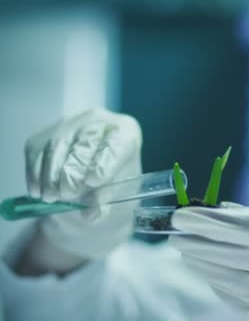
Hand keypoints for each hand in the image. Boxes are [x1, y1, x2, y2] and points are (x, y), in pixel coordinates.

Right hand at [24, 108, 141, 260]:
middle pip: (84, 142)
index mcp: (126, 131)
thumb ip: (105, 199)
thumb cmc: (112, 175)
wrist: (93, 166)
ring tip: (51, 197)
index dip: (104, 162)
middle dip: (73, 169)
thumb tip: (91, 215)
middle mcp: (98, 120)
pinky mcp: (46, 133)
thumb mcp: (116, 188)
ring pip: (57, 146)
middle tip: (67, 193)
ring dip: (51, 174)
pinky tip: (38, 191)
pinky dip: (36, 173)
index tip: (93, 181)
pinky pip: (37, 151)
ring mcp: (70, 123)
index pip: (116, 144)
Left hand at [169, 205, 248, 320]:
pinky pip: (242, 304)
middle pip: (237, 255)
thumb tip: (224, 213)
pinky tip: (206, 273)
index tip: (187, 213)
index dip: (214, 221)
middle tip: (176, 227)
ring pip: (233, 282)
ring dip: (204, 263)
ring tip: (184, 247)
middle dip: (201, 240)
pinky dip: (219, 286)